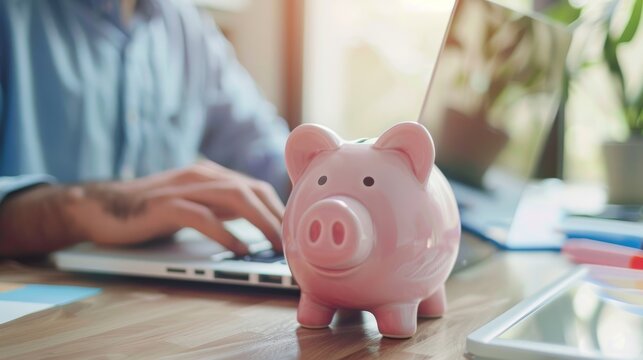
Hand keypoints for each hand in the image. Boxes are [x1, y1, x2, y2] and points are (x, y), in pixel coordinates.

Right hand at [0, 161, 284, 256]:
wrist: (102, 208)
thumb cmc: (151, 211)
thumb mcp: (195, 205)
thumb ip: (222, 209)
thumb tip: (258, 224)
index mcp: (211, 175)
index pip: (256, 187)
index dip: (279, 208)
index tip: (295, 231)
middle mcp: (202, 175)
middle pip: (252, 190)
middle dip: (277, 216)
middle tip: (294, 242)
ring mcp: (184, 188)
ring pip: (235, 198)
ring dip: (261, 222)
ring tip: (276, 245)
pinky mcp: (166, 206)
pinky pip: (203, 218)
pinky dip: (226, 234)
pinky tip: (240, 249)